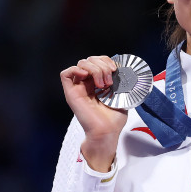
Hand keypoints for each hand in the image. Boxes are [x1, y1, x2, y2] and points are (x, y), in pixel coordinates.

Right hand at [60, 56, 128, 171]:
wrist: (107, 131)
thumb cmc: (113, 119)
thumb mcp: (122, 97)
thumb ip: (121, 83)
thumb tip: (125, 72)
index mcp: (98, 83)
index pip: (97, 62)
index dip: (106, 60)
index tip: (116, 69)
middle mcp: (87, 84)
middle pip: (89, 60)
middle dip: (102, 65)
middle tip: (110, 79)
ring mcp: (78, 87)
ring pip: (80, 64)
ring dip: (94, 69)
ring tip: (103, 84)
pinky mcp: (71, 93)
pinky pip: (65, 74)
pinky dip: (76, 69)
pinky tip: (87, 76)